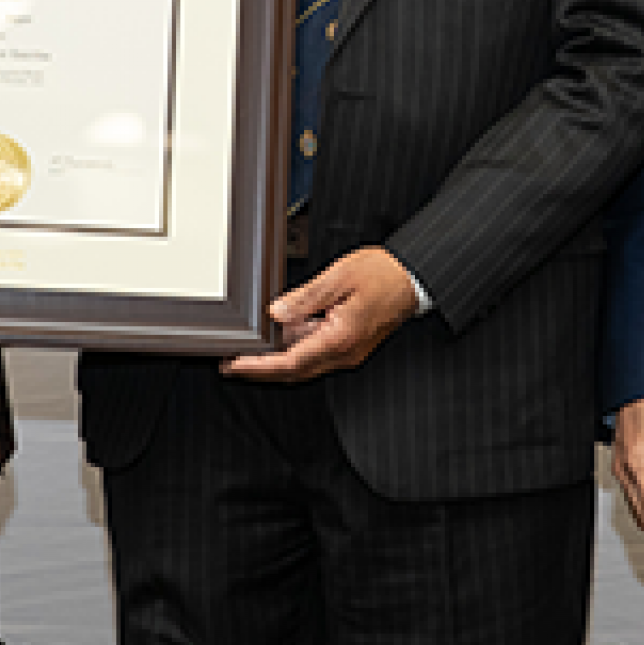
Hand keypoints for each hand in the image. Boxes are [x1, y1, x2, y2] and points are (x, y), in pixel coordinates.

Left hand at [223, 247, 418, 381]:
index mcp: (340, 339)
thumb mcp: (339, 277)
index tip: (235, 364)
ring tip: (249, 347)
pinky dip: (294, 347)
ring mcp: (347, 351)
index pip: (290, 362)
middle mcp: (344, 353)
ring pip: (303, 363)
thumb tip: (277, 313)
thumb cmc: (384, 275)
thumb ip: (305, 298)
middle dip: (261, 369)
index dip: (259, 367)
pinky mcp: (349, 344)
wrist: (412, 279)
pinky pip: (316, 352)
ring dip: (276, 359)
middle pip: (294, 370)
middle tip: (231, 362)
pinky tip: (280, 334)